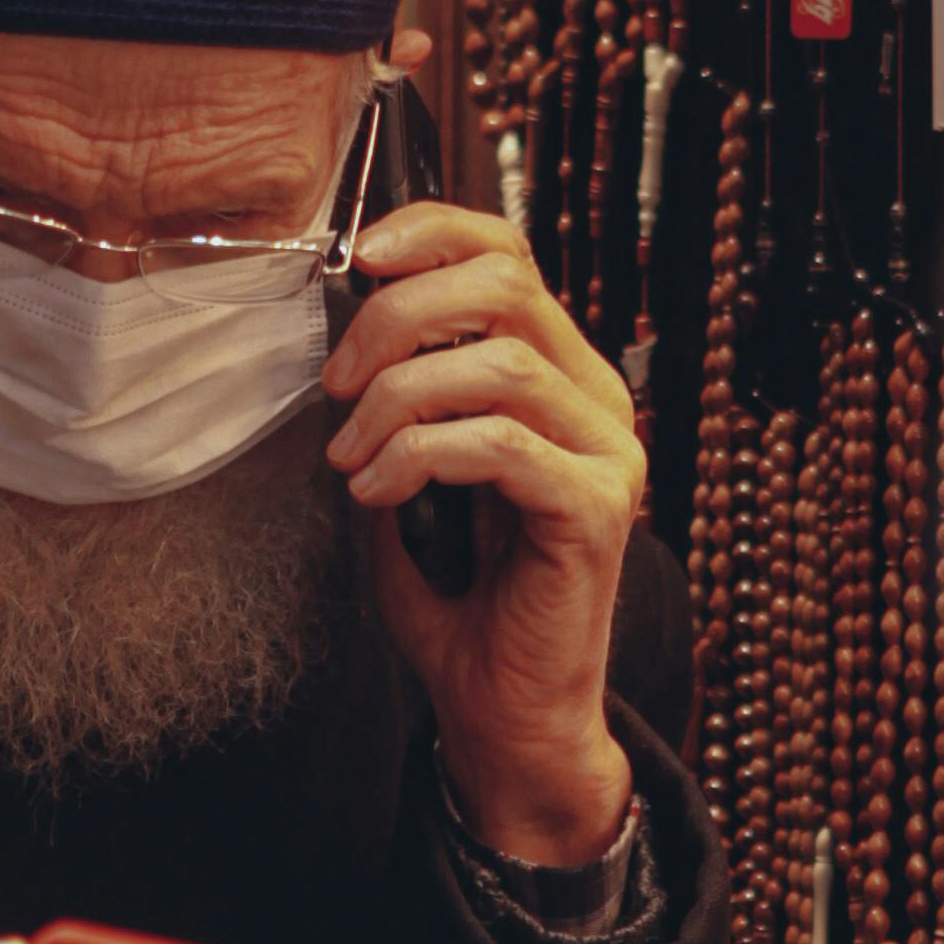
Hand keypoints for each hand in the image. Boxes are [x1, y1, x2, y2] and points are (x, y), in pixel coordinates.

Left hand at [323, 193, 644, 869]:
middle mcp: (597, 401)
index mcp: (560, 376)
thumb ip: (401, 395)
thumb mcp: (413, 470)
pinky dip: (419, 456)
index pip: (510, 255)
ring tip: (351, 459)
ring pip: (498, 363)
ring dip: (397, 401)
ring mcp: (606, 454)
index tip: (360, 257)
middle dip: (400, 318)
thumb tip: (345, 325)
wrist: (500, 710)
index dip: (435, 233)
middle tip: (337, 383)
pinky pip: (499, 443)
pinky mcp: (594, 509)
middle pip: (506, 287)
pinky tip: (378, 494)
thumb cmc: (458, 597)